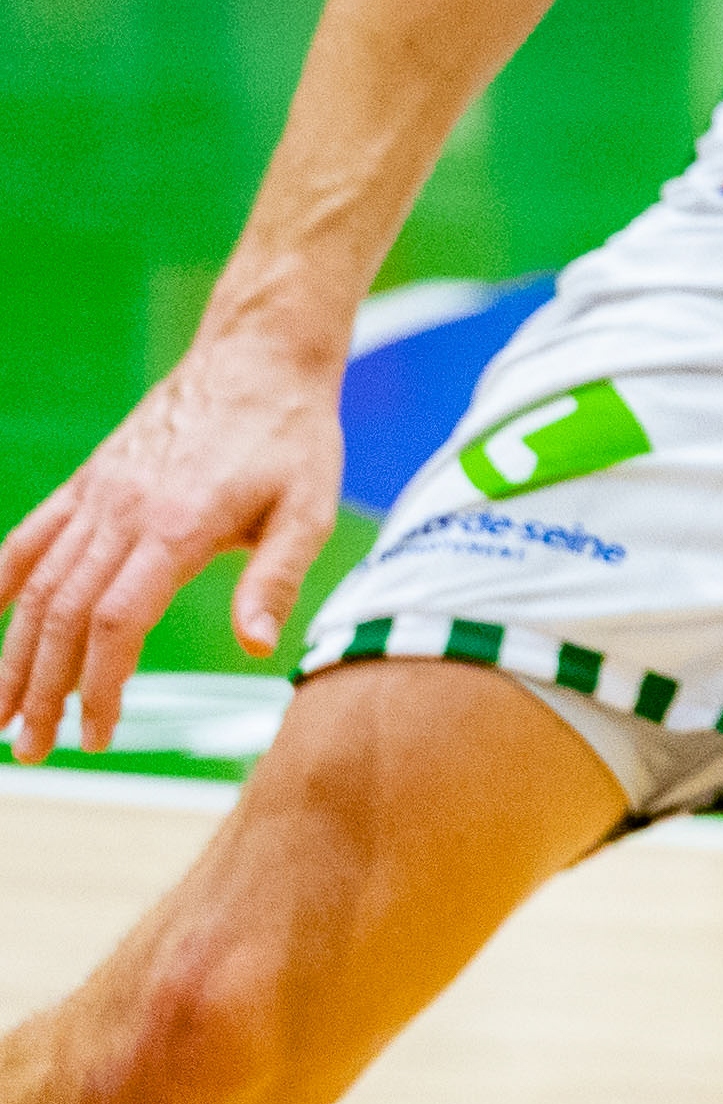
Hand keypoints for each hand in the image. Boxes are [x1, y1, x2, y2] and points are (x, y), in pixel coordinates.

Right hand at [0, 322, 350, 761]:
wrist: (259, 354)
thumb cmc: (293, 436)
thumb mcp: (310, 507)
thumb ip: (277, 577)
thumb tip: (257, 646)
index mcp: (177, 526)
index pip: (116, 623)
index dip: (99, 686)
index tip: (100, 735)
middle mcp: (122, 512)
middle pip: (61, 616)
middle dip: (40, 690)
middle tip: (34, 749)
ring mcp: (96, 496)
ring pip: (35, 586)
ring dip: (12, 655)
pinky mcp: (87, 482)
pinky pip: (27, 539)